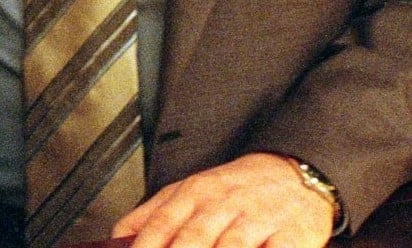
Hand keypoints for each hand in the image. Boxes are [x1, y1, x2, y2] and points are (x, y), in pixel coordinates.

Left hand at [114, 153, 334, 247]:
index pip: (160, 226)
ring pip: (231, 247)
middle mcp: (224, 204)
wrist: (294, 171)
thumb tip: (117, 240)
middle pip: (193, 240)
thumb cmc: (236, 188)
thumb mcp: (189, 190)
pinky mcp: (292, 234)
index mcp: (194, 193)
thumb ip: (152, 214)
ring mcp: (258, 218)